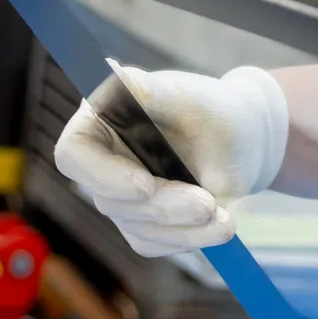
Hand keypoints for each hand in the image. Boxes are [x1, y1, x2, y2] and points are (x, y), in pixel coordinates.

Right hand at [53, 65, 288, 256]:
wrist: (244, 140)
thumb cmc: (214, 110)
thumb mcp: (191, 98)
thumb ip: (154, 92)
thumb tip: (118, 76)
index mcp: (101, 120)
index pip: (73, 154)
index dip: (103, 176)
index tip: (146, 186)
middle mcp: (103, 162)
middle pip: (111, 200)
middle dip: (165, 206)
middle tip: (210, 204)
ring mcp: (119, 197)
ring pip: (138, 228)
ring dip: (185, 228)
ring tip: (227, 218)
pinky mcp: (140, 225)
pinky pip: (157, 243)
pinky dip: (192, 238)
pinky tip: (220, 225)